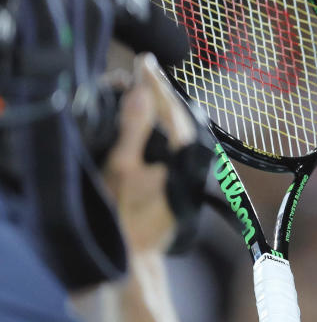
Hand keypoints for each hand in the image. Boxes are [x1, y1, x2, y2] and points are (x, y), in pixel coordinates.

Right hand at [101, 53, 195, 252]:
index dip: (154, 83)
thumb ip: (133, 129)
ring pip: (175, 132)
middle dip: (158, 94)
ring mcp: (186, 172)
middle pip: (175, 116)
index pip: (169, 106)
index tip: (144, 61)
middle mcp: (190, 159)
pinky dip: (158, 132)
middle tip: (143, 70)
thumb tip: (142, 92)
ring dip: (159, 112)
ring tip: (143, 91)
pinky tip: (145, 127)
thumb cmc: (124, 217)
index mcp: (181, 151)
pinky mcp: (178, 183)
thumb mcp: (121, 169)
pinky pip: (171, 147)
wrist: (134, 260)